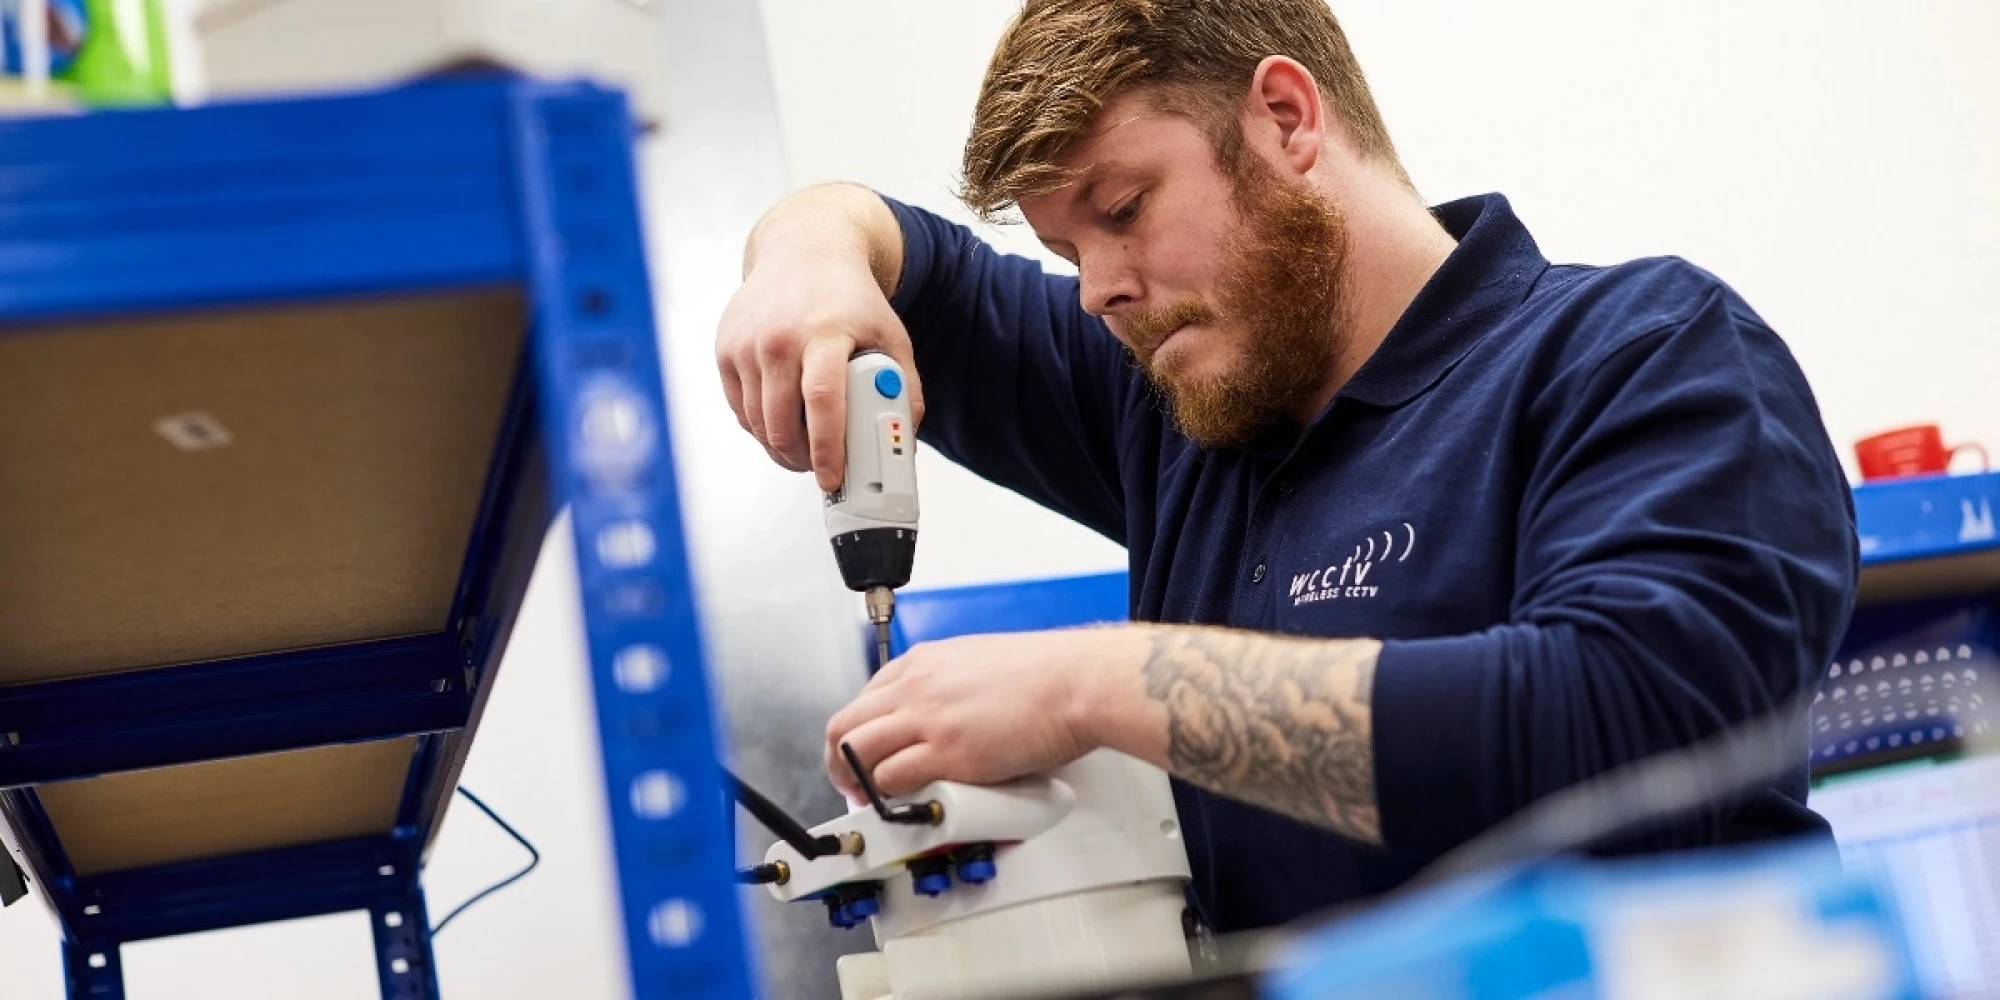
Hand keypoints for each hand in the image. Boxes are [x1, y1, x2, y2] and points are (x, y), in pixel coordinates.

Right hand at [715, 190, 924, 490]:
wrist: (804, 250)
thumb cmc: (851, 298)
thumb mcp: (890, 334)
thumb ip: (903, 385)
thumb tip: (905, 437)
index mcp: (824, 332)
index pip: (822, 400)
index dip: (827, 448)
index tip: (833, 478)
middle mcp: (778, 338)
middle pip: (782, 422)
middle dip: (803, 460)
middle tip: (822, 470)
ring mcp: (746, 344)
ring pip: (758, 424)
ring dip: (781, 449)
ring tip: (804, 453)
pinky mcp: (726, 350)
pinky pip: (740, 409)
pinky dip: (760, 427)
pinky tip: (781, 425)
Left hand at [824, 628, 1146, 799]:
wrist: (1077, 683)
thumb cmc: (1047, 675)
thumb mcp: (981, 663)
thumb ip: (954, 687)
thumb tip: (948, 716)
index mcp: (924, 662)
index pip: (864, 698)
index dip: (857, 734)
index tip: (864, 754)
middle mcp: (917, 687)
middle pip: (845, 726)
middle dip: (839, 762)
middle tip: (851, 784)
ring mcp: (928, 719)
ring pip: (856, 753)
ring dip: (854, 783)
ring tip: (869, 802)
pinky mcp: (947, 753)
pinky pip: (891, 779)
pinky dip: (887, 798)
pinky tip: (899, 805)